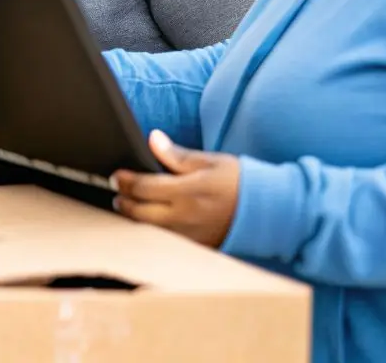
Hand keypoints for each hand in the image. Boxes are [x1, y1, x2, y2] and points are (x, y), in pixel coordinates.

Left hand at [112, 130, 240, 248]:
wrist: (268, 210)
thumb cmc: (239, 181)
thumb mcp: (209, 161)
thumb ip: (177, 155)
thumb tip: (153, 139)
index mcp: (187, 192)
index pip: (144, 188)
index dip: (126, 181)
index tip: (117, 176)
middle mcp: (185, 216)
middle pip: (140, 212)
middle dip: (124, 201)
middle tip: (118, 192)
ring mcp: (189, 235)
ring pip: (149, 230)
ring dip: (134, 218)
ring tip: (128, 206)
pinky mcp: (195, 246)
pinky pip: (165, 240)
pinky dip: (152, 230)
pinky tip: (149, 221)